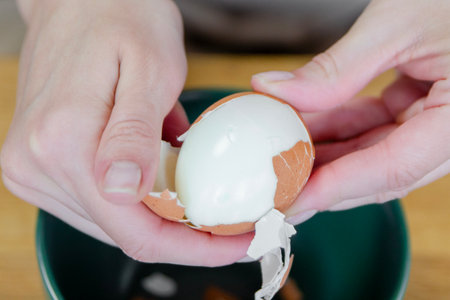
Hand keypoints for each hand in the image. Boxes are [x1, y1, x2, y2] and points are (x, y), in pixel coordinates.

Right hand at [1, 0, 250, 265]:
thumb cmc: (121, 17)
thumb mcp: (149, 68)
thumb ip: (133, 133)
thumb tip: (123, 193)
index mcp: (63, 142)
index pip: (134, 231)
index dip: (192, 247)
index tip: (236, 244)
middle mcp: (35, 164)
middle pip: (123, 232)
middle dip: (181, 233)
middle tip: (227, 219)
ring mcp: (31, 167)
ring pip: (112, 222)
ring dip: (160, 214)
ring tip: (196, 187)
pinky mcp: (38, 164)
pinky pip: (98, 201)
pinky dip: (138, 198)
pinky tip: (161, 172)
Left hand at [252, 0, 449, 222]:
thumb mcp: (397, 22)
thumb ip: (337, 68)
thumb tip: (274, 91)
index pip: (393, 167)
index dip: (335, 187)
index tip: (291, 200)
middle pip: (382, 171)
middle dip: (326, 179)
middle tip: (279, 186)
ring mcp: (443, 119)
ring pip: (376, 152)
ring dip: (328, 152)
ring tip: (284, 150)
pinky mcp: (428, 106)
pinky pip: (380, 128)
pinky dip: (343, 127)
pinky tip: (307, 125)